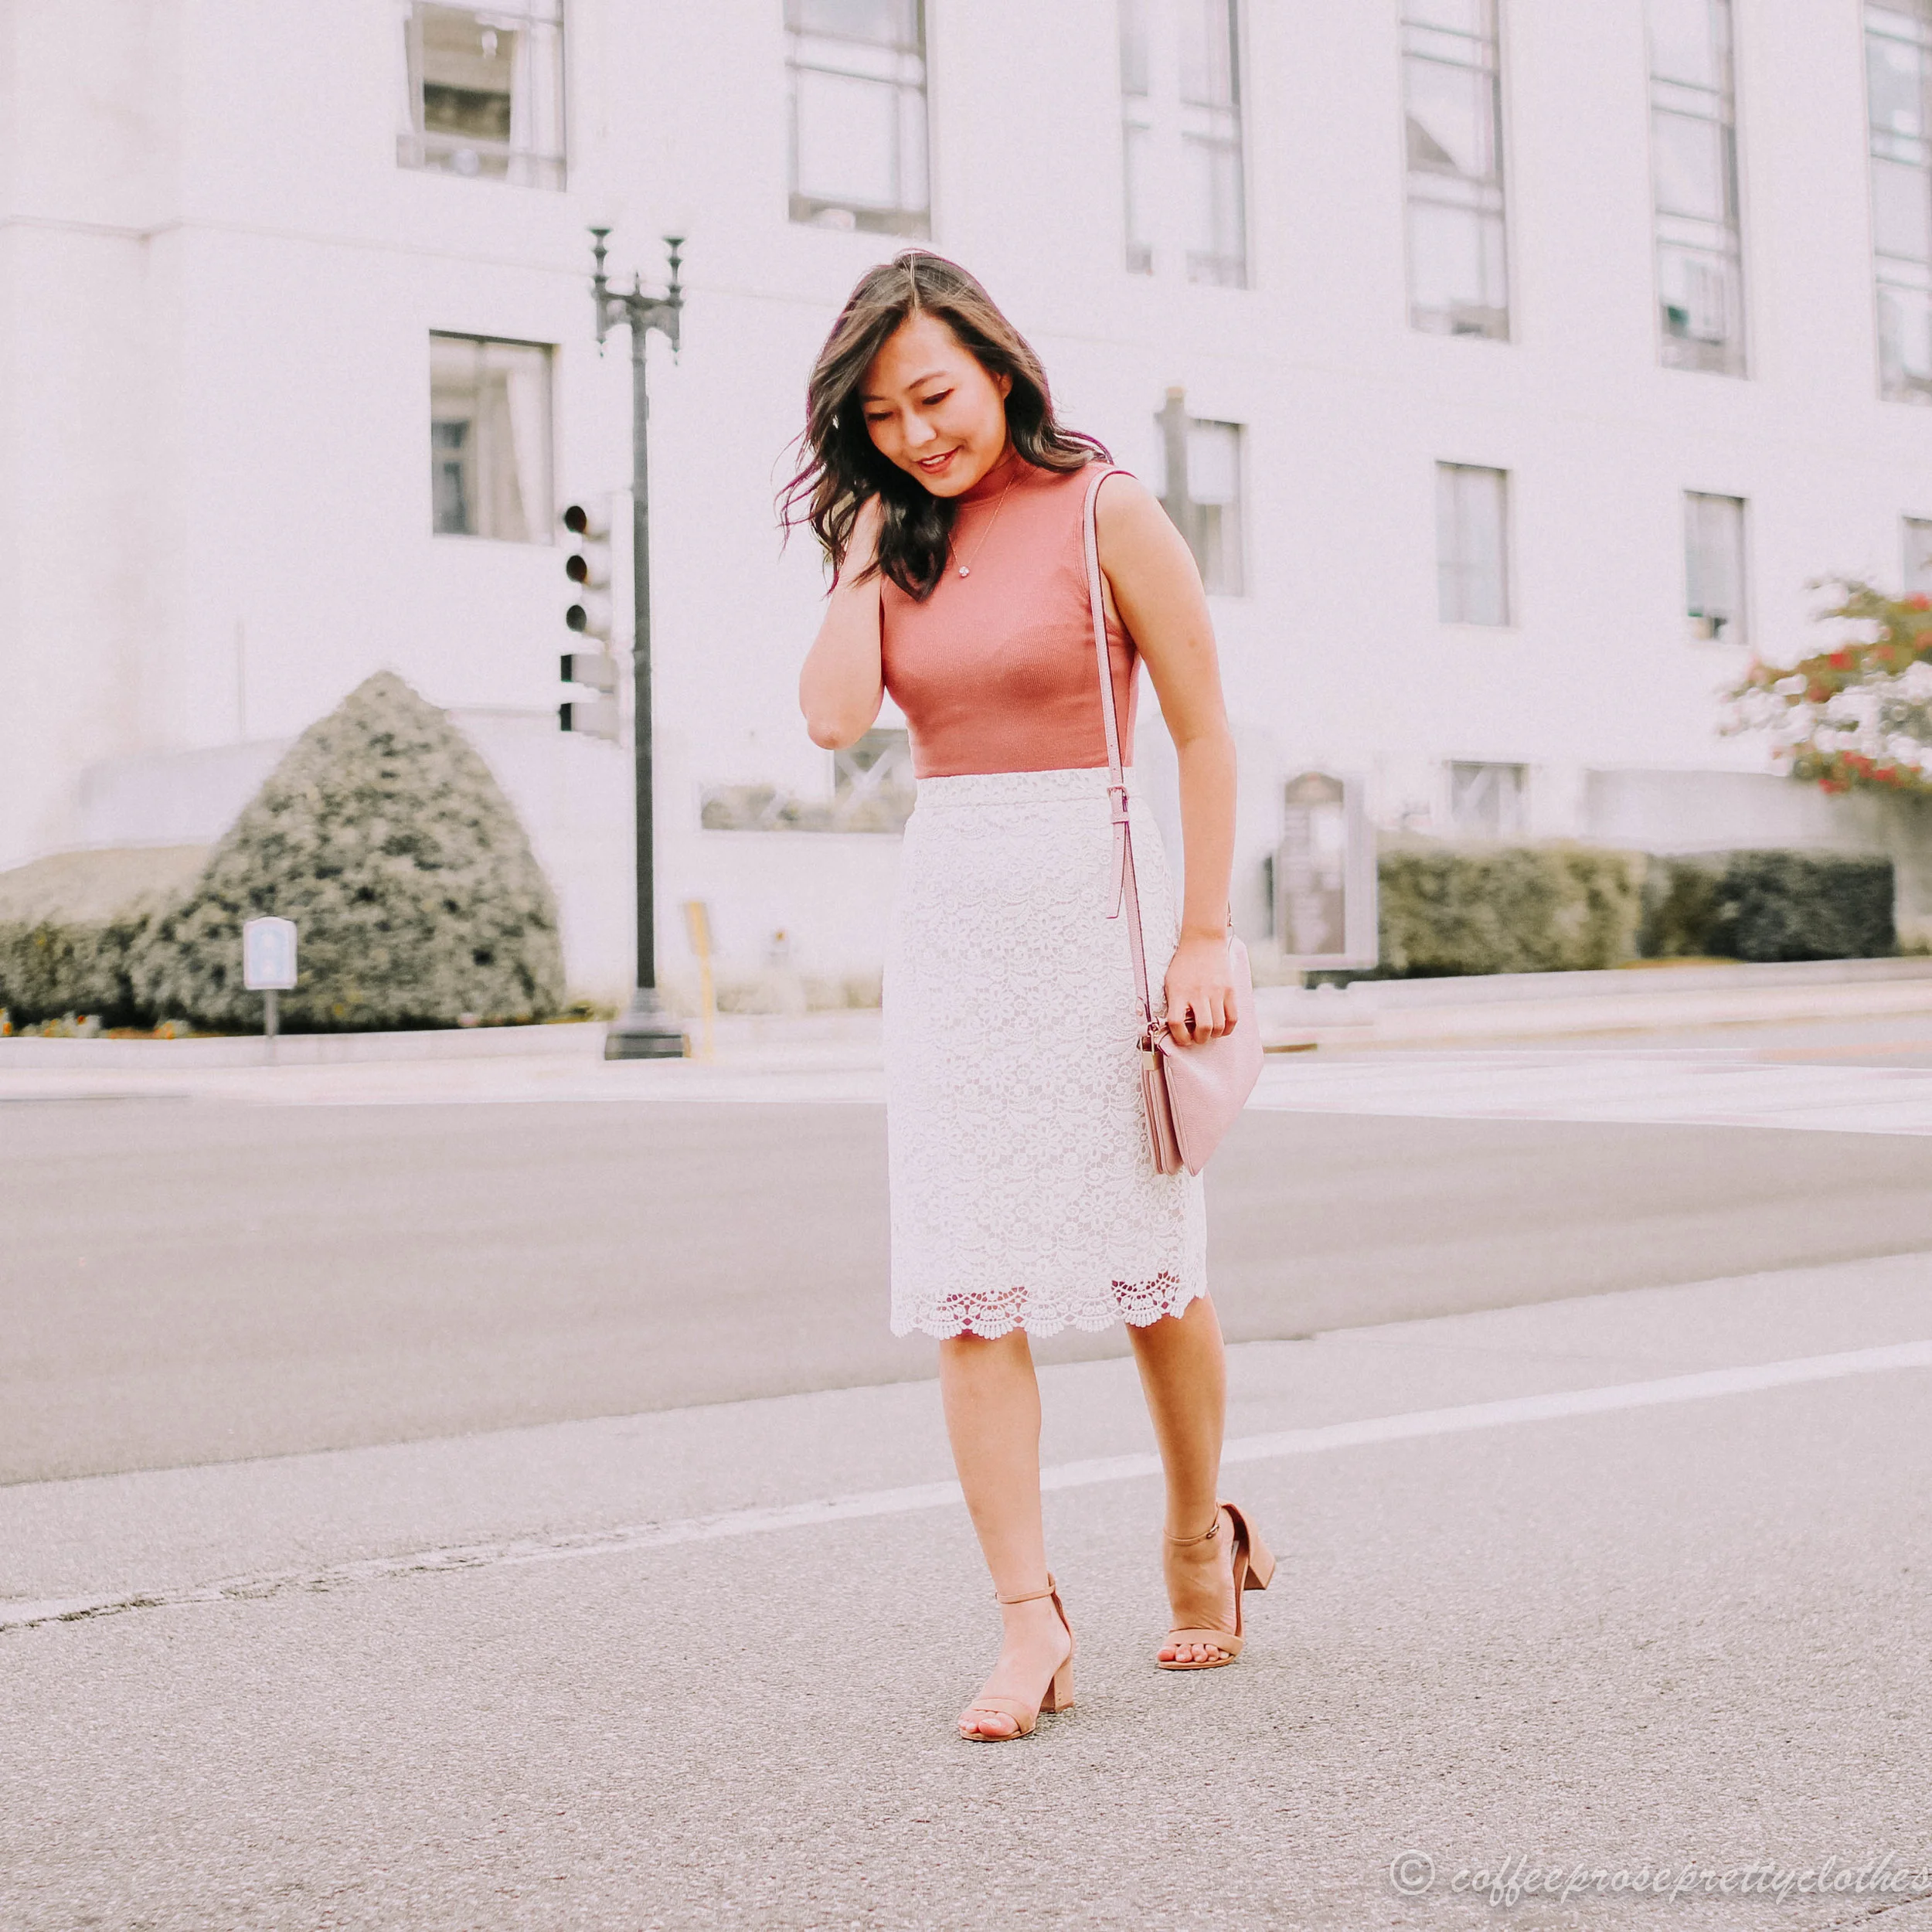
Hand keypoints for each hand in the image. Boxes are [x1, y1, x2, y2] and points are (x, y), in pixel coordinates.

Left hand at [1162, 931, 1237, 1045]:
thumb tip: (1176, 1028)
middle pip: (1203, 1028)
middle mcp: (1198, 993)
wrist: (1203, 941)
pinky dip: (1227, 1028)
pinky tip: (1221, 1028)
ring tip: (1209, 1032)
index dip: (1180, 1037)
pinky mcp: (1229, 990)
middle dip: (1200, 1039)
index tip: (1183, 1039)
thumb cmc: (1183, 964)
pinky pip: (1233, 1018)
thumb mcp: (1170, 982)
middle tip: (1197, 1037)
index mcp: (1179, 992)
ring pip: (1219, 1026)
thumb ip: (1173, 1004)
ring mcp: (1216, 992)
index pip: (1176, 1023)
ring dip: (1213, 1035)